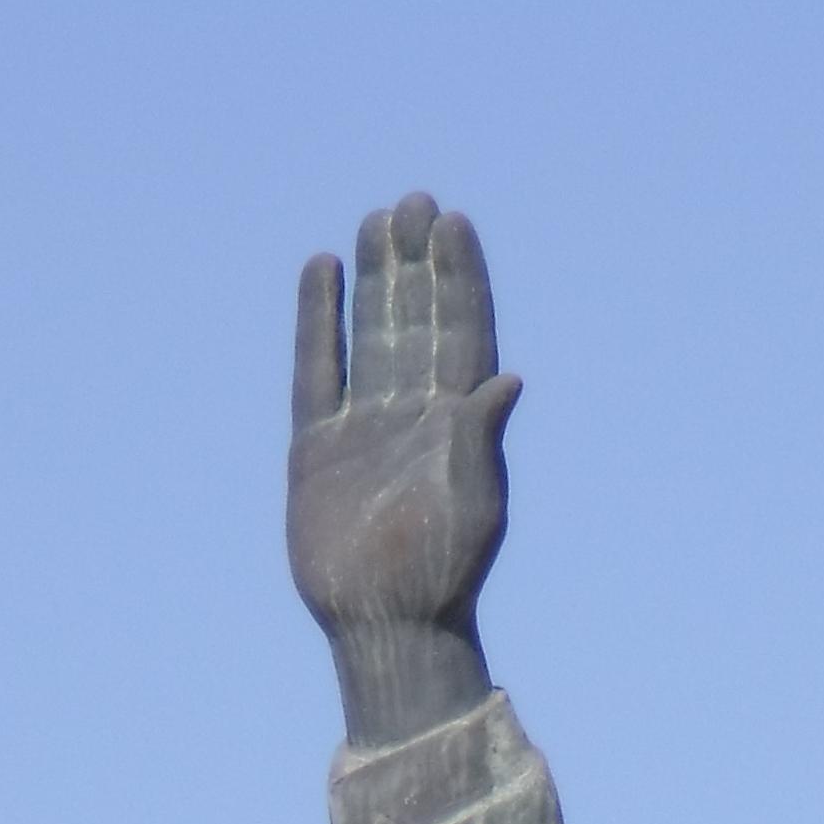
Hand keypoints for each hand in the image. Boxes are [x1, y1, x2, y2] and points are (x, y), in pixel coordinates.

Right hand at [290, 192, 521, 745]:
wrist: (387, 622)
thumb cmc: (441, 574)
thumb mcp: (472, 504)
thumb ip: (480, 440)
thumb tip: (505, 380)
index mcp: (458, 422)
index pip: (462, 332)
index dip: (460, 278)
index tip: (454, 223)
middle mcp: (414, 413)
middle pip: (417, 320)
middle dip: (418, 263)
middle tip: (415, 201)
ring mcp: (364, 424)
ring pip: (371, 332)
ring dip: (376, 278)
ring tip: (377, 219)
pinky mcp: (317, 445)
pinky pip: (317, 368)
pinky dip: (319, 321)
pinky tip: (322, 271)